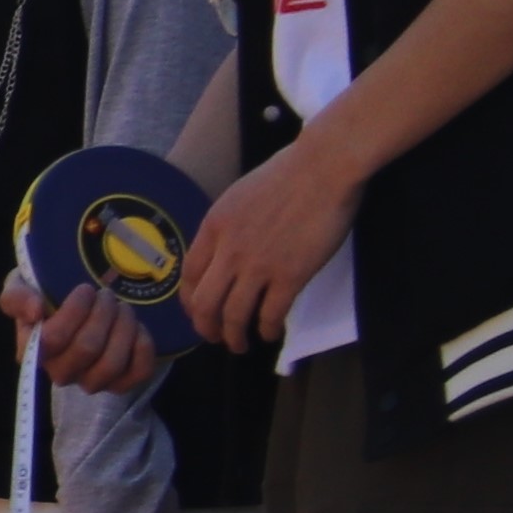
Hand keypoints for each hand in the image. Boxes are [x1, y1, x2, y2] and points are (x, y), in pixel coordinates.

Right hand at [6, 265, 160, 401]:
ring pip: (112, 363)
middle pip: (87, 349)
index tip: (84, 289)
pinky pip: (138, 372)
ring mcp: (91, 381)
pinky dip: (142, 346)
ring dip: (123, 327)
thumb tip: (35, 311)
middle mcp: (60, 373)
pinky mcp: (120, 384)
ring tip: (122, 307)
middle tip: (106, 295)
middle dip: (103, 313)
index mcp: (32, 352)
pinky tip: (136, 328)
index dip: (74, 311)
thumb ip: (16, 298)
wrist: (70, 309)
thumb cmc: (43, 298)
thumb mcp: (19, 289)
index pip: (53, 339)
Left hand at [177, 135, 357, 356]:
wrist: (323, 168)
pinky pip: (270, 314)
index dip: (189, 301)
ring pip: (234, 315)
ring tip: (239, 345)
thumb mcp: (239, 197)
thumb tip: (223, 250)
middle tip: (214, 337)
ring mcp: (258, 265)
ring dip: (234, 337)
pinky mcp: (290, 275)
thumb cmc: (287, 175)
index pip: (189, 275)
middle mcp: (229, 250)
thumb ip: (227, 226)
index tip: (195, 312)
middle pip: (204, 303)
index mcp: (213, 228)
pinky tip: (270, 333)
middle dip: (205, 327)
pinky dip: (267, 330)